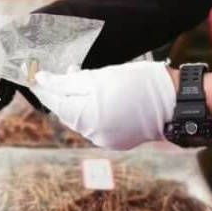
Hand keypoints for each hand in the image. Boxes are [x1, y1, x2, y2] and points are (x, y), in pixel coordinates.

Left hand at [32, 60, 176, 149]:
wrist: (176, 101)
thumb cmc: (140, 83)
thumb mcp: (100, 77)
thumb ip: (68, 81)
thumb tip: (42, 81)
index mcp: (87, 119)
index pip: (56, 102)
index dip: (46, 87)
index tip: (36, 74)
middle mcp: (94, 135)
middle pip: (69, 112)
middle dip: (66, 92)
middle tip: (68, 71)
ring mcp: (107, 140)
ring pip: (84, 118)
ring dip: (82, 100)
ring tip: (90, 80)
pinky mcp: (119, 140)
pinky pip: (99, 124)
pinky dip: (97, 110)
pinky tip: (105, 95)